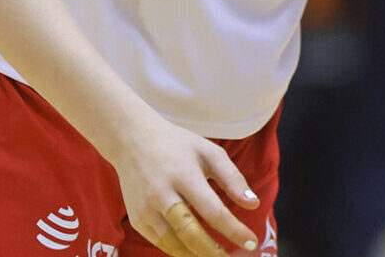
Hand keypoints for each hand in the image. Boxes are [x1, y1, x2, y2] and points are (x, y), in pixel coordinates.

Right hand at [109, 116, 260, 255]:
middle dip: (214, 253)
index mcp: (183, 175)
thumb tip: (253, 204)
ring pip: (175, 245)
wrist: (131, 140)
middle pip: (191, 234)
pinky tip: (195, 249)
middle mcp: (161, 194)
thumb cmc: (176, 146)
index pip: (212, 211)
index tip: (252, 241)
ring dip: (198, 255)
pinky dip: (180, 250)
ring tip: (216, 255)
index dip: (234, 230)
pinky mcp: (136, 220)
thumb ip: (232, 178)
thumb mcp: (208, 152)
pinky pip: (162, 243)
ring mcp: (145, 209)